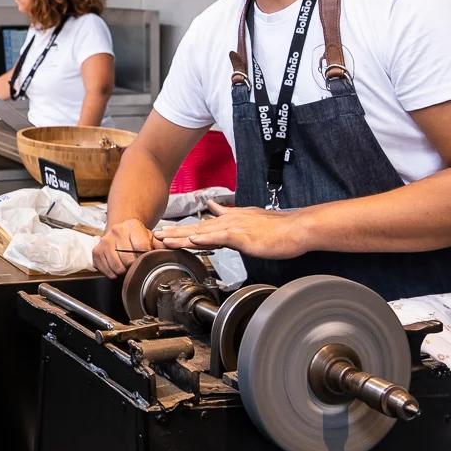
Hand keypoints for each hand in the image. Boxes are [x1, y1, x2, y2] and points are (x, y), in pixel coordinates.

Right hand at [92, 219, 163, 278]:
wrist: (120, 231)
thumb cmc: (137, 237)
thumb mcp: (151, 237)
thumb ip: (161, 244)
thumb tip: (173, 249)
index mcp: (132, 226)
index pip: (141, 247)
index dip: (145, 256)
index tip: (145, 257)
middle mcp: (117, 231)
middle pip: (128, 260)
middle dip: (134, 266)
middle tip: (135, 263)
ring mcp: (105, 241)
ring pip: (117, 267)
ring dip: (124, 271)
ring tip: (126, 264)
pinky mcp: (96, 251)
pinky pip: (107, 270)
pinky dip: (113, 273)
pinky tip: (117, 265)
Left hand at [153, 200, 309, 259]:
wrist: (295, 229)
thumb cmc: (276, 229)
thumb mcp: (249, 218)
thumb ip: (230, 215)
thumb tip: (214, 209)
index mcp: (228, 221)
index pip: (200, 227)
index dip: (182, 231)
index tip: (165, 234)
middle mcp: (228, 222)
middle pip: (195, 229)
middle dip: (174, 234)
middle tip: (154, 237)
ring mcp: (234, 228)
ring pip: (202, 232)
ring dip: (182, 236)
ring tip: (164, 239)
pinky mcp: (243, 236)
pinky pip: (220, 237)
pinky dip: (205, 239)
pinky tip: (193, 241)